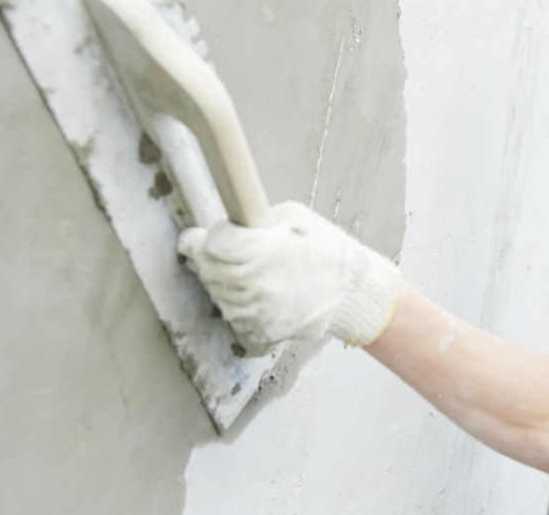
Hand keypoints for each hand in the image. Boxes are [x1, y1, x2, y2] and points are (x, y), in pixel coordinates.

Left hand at [177, 201, 402, 352]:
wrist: (353, 293)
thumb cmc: (327, 250)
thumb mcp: (295, 217)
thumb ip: (256, 219)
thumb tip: (227, 224)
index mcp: (264, 251)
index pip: (209, 245)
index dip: (199, 238)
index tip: (196, 237)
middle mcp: (257, 284)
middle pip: (207, 270)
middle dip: (206, 258)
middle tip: (218, 252)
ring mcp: (258, 312)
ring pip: (216, 295)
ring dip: (221, 282)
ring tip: (244, 271)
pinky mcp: (262, 331)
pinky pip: (232, 316)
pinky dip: (236, 304)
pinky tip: (254, 292)